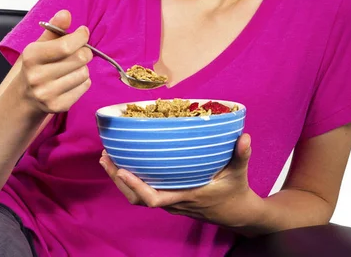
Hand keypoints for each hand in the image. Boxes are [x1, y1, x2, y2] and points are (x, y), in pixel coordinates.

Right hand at [20, 10, 92, 113]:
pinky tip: (72, 80)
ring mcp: (46, 93)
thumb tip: (65, 13)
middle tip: (81, 51)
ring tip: (72, 68)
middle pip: (79, 58)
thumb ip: (55, 28)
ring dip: (83, 68)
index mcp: (31, 56)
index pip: (65, 46)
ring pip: (84, 73)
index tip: (83, 32)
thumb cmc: (38, 65)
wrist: (25, 96)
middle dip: (85, 51)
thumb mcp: (41, 44)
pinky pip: (85, 86)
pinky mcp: (58, 106)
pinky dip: (84, 81)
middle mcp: (36, 76)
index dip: (81, 37)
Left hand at [99, 133, 256, 228]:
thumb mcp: (239, 172)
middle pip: (137, 199)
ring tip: (108, 160)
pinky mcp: (171, 199)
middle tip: (106, 158)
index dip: (136, 186)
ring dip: (120, 181)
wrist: (237, 213)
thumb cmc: (235, 191)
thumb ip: (241, 155)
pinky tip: (125, 165)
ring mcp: (171, 202)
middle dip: (119, 180)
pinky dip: (131, 182)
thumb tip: (244, 136)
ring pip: (138, 198)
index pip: (154, 198)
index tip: (123, 170)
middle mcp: (174, 202)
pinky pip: (145, 194)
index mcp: (186, 196)